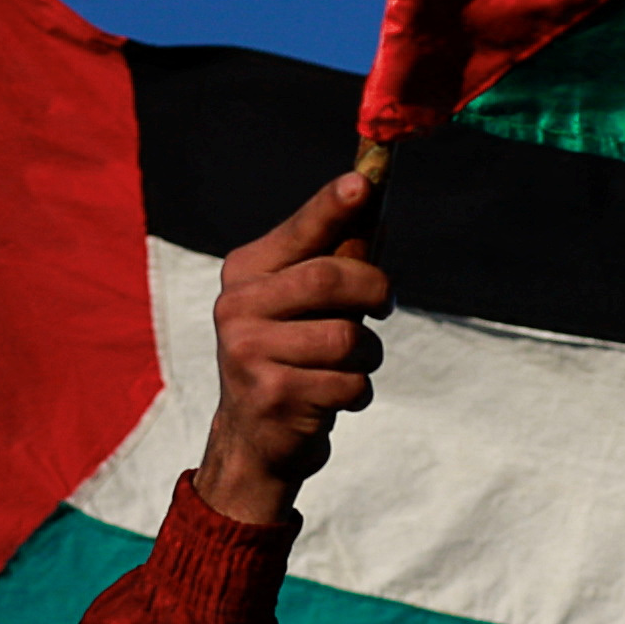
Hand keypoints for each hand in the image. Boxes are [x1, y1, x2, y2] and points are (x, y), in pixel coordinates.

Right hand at [191, 164, 388, 532]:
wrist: (255, 439)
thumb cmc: (292, 356)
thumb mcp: (303, 305)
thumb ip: (332, 260)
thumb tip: (373, 212)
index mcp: (246, 273)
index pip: (300, 231)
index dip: (332, 206)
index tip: (364, 183)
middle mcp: (238, 307)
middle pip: (330, 279)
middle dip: (375, 289)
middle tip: (386, 302)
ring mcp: (249, 353)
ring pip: (348, 338)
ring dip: (368, 354)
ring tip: (352, 364)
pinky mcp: (272, 396)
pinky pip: (348, 383)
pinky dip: (357, 392)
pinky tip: (333, 397)